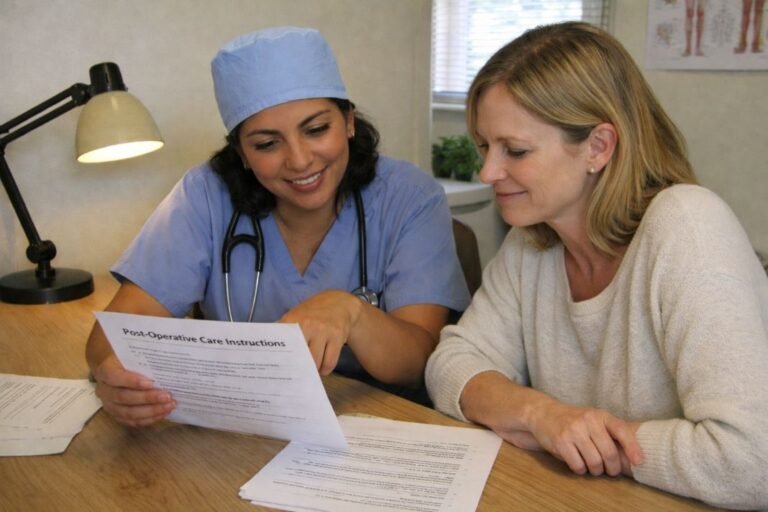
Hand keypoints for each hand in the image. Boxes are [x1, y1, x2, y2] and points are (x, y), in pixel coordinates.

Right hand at [92, 354, 175, 426]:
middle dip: (147, 398)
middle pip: (124, 397)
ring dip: (151, 411)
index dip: (132, 381)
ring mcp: (109, 404)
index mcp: (105, 370)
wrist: (109, 366)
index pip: (115, 377)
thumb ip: (140, 349)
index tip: (151, 382)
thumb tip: (160, 345)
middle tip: (167, 396)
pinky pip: (132, 421)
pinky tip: (163, 413)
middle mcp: (104, 390)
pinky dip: (148, 419)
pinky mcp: (117, 414)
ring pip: (128, 412)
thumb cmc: (123, 356)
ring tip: (169, 406)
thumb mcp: (127, 349)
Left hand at [280, 290, 362, 374]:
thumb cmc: (311, 314)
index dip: (280, 360)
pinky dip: (325, 370)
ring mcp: (324, 330)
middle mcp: (308, 324)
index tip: (280, 370)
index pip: (283, 345)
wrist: (338, 302)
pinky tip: (322, 368)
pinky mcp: (337, 336)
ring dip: (312, 371)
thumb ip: (282, 332)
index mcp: (293, 320)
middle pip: (299, 357)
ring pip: (315, 362)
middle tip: (295, 374)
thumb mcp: (294, 317)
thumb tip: (268, 352)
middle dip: (297, 369)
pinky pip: (329, 362)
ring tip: (310, 371)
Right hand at [527, 401, 642, 476]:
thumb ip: (609, 432)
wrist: (544, 413)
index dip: (633, 447)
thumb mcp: (593, 419)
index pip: (621, 430)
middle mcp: (588, 420)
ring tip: (593, 467)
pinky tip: (578, 464)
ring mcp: (573, 430)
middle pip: (609, 454)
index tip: (639, 462)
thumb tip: (632, 457)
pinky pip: (578, 465)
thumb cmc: (574, 420)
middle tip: (610, 470)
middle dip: (612, 468)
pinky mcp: (561, 441)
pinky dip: (580, 470)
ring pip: (594, 462)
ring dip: (595, 470)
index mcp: (600, 415)